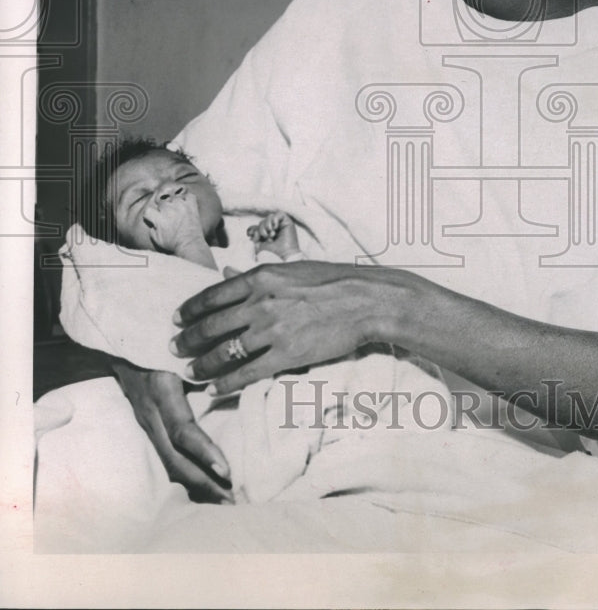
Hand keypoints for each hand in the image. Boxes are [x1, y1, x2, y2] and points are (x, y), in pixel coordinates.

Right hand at [112, 359, 233, 503]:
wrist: (116, 346)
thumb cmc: (157, 341)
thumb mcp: (178, 349)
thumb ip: (206, 362)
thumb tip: (243, 372)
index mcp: (161, 392)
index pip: (182, 431)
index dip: (204, 452)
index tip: (227, 471)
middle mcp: (151, 414)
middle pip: (175, 459)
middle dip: (204, 482)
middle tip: (232, 498)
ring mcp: (146, 424)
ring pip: (169, 463)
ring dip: (197, 483)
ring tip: (224, 498)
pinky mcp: (148, 429)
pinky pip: (166, 457)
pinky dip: (187, 473)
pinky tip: (205, 484)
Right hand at [143, 194, 205, 255]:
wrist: (190, 244)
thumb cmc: (173, 244)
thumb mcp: (156, 239)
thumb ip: (151, 227)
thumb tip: (152, 219)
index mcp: (160, 219)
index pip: (148, 210)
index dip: (150, 215)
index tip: (155, 219)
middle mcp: (169, 211)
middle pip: (161, 202)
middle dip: (162, 209)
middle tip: (168, 217)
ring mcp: (181, 206)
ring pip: (173, 197)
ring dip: (174, 203)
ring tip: (177, 212)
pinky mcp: (191, 205)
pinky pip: (188, 195)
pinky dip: (187, 199)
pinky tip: (186, 206)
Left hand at [171, 260, 405, 394]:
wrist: (364, 300)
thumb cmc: (332, 280)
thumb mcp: (291, 268)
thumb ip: (256, 275)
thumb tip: (227, 273)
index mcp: (261, 278)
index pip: (212, 295)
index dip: (189, 309)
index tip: (175, 318)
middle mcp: (261, 303)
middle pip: (211, 325)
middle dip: (187, 339)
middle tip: (173, 348)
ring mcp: (273, 331)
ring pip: (224, 352)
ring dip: (202, 364)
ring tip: (190, 372)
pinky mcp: (287, 355)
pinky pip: (248, 373)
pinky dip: (226, 383)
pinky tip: (214, 388)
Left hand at [247, 211, 299, 260]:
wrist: (283, 255)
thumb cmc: (273, 253)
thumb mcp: (258, 245)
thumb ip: (254, 237)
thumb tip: (253, 231)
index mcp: (267, 234)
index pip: (257, 226)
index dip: (254, 229)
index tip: (253, 236)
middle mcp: (273, 229)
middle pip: (262, 221)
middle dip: (261, 229)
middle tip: (266, 237)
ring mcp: (281, 225)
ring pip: (270, 217)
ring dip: (267, 225)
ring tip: (271, 234)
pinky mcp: (287, 222)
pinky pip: (279, 214)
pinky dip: (275, 220)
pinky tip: (275, 228)